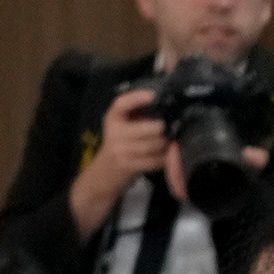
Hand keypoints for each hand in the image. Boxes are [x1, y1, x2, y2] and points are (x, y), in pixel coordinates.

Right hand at [70, 83, 168, 236]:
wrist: (102, 178)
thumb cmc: (117, 150)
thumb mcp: (121, 130)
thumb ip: (135, 120)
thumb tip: (163, 110)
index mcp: (112, 119)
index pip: (121, 103)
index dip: (137, 98)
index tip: (153, 95)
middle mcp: (114, 132)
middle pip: (148, 127)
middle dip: (163, 130)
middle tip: (171, 130)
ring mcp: (120, 150)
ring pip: (154, 145)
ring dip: (166, 146)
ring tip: (170, 144)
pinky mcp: (128, 165)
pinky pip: (153, 160)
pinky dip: (163, 159)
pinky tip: (165, 158)